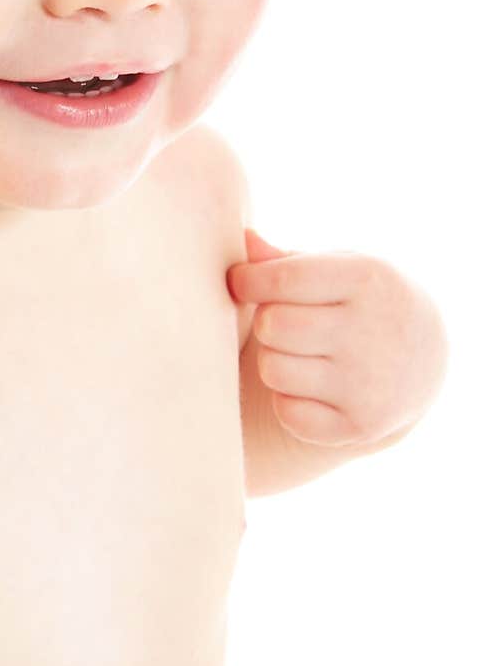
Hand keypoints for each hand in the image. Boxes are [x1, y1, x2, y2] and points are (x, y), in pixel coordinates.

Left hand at [226, 229, 447, 446]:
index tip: (241, 281)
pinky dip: (287, 400)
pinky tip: (310, 386)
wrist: (424, 357)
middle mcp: (372, 331)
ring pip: (273, 369)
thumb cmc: (363, 300)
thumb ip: (287, 259)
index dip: (248, 279)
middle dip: (266, 321)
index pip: (283, 278)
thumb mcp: (341, 268)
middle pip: (274, 325)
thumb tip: (246, 240)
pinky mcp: (360, 425)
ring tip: (297, 351)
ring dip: (273, 360)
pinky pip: (288, 413)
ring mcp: (368, 384)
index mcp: (368, 279)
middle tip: (281, 320)